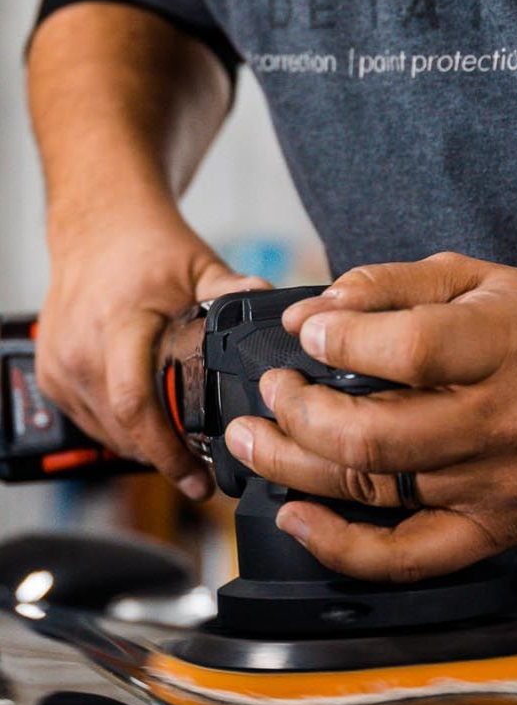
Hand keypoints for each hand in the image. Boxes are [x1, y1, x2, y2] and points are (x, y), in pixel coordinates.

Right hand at [37, 201, 269, 498]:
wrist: (93, 223)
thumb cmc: (145, 244)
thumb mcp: (199, 264)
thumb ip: (234, 293)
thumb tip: (277, 314)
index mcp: (118, 324)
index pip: (136, 404)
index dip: (168, 452)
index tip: (198, 480)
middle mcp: (80, 349)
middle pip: (123, 431)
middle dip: (165, 458)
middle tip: (200, 472)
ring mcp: (59, 364)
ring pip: (106, 434)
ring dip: (142, 448)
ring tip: (178, 449)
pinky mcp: (51, 375)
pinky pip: (90, 422)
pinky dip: (119, 431)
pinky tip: (148, 425)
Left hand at [224, 252, 516, 580]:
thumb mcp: (481, 279)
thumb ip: (396, 284)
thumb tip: (316, 310)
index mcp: (502, 348)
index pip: (409, 352)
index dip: (341, 341)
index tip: (306, 331)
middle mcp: (498, 425)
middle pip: (375, 437)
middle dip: (298, 414)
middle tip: (272, 391)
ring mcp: (493, 487)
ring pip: (375, 492)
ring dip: (295, 467)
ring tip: (256, 440)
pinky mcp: (491, 531)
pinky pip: (407, 558)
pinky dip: (341, 547)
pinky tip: (297, 518)